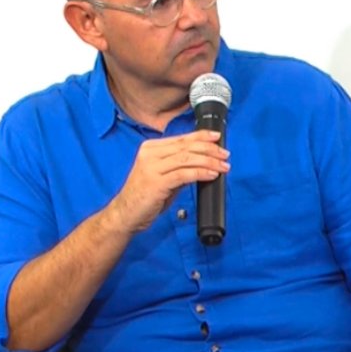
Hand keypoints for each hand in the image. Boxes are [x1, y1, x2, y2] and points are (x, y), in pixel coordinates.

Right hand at [105, 130, 229, 233]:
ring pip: (187, 158)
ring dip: (209, 161)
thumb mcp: (163, 177)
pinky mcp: (156, 182)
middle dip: (209, 149)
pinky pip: (184, 174)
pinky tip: (211, 174)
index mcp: (150, 149)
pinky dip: (200, 172)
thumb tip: (202, 162)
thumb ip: (179, 168)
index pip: (181, 138)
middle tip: (225, 154)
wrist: (125, 214)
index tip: (216, 137)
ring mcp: (151, 167)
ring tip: (223, 166)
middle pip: (186, 146)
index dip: (201, 136)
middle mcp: (150, 154)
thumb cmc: (144, 197)